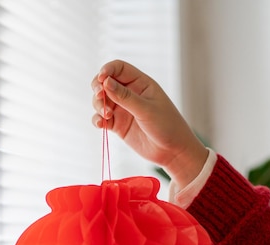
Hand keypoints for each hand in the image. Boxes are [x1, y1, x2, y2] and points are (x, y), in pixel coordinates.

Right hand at [91, 60, 207, 189]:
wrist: (172, 151)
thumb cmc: (167, 126)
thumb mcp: (146, 109)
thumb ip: (125, 96)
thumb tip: (105, 82)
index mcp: (140, 83)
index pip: (119, 68)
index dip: (107, 70)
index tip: (101, 80)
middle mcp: (129, 94)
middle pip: (105, 82)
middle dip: (98, 88)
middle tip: (99, 97)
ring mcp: (122, 109)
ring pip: (101, 100)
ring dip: (98, 105)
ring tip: (107, 116)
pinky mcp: (117, 124)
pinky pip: (101, 118)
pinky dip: (97, 120)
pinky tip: (101, 125)